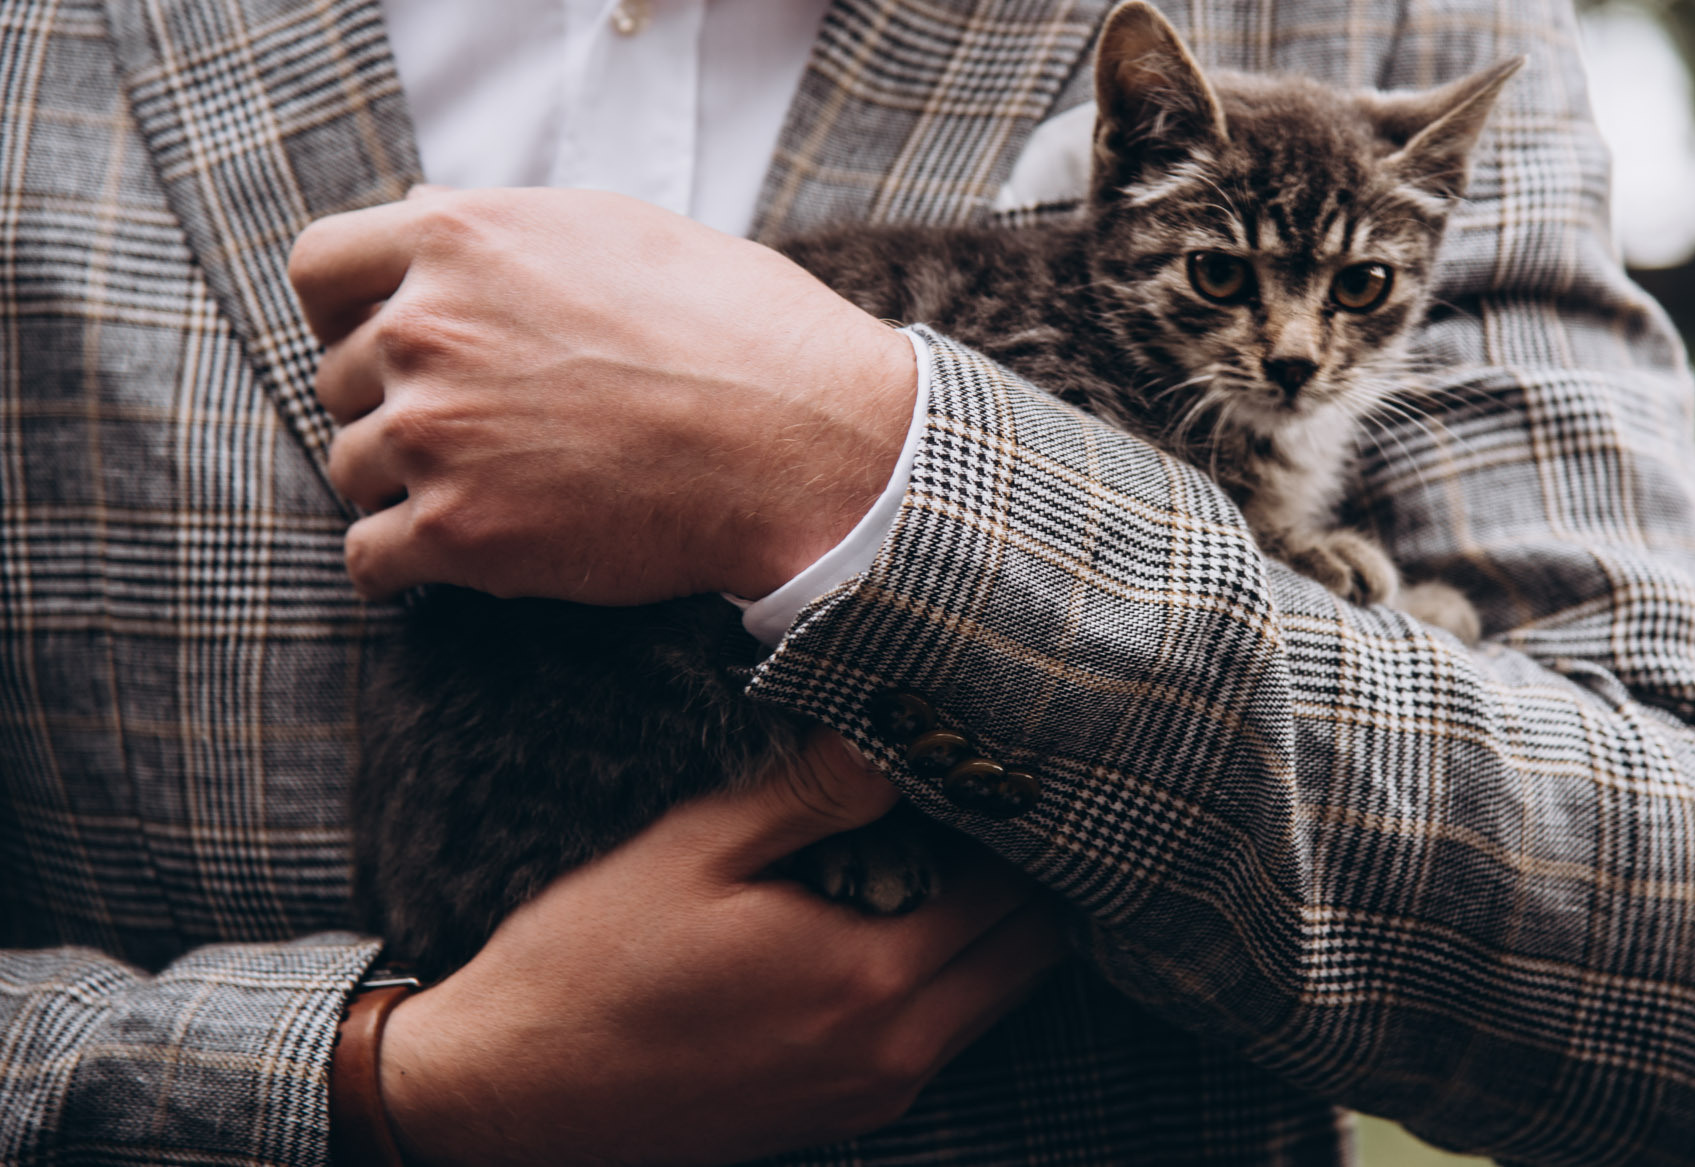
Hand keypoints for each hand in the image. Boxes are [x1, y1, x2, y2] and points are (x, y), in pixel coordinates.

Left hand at [288, 187, 916, 602]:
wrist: (804, 444)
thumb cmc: (738, 330)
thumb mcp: (616, 229)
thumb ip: (500, 230)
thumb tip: (419, 212)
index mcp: (461, 239)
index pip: (320, 269)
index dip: (344, 313)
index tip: (381, 345)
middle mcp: (427, 328)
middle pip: (341, 381)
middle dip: (399, 405)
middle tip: (487, 431)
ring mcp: (435, 432)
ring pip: (353, 469)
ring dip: (407, 486)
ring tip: (502, 489)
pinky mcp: (459, 532)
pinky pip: (368, 558)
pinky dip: (404, 563)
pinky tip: (463, 553)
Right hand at [377, 729, 1067, 1166]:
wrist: (508, 1094)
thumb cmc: (589, 962)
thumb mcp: (694, 848)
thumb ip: (809, 791)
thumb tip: (898, 735)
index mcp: (868, 978)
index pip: (1012, 893)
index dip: (1013, 825)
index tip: (993, 769)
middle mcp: (892, 1053)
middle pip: (1027, 957)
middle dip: (1029, 878)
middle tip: (987, 807)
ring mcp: (869, 1096)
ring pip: (992, 1003)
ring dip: (993, 932)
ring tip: (949, 851)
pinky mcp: (839, 1117)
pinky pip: (939, 1041)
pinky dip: (950, 981)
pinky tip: (896, 920)